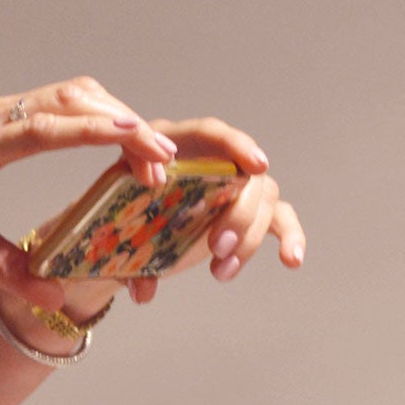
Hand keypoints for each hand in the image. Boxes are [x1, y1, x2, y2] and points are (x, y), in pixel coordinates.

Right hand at [0, 77, 181, 306]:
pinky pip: (37, 128)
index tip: (159, 160)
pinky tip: (120, 138)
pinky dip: (84, 130)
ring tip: (162, 153)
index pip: (72, 116)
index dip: (120, 131)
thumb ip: (8, 262)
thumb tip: (51, 289)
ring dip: (122, 125)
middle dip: (137, 123)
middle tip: (179, 159)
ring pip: (69, 105)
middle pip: (83, 99)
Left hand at [120, 116, 305, 305]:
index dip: (236, 145)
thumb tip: (147, 253)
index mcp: (179, 144)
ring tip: (221, 271)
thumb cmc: (121, 204)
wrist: (125, 230)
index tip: (256, 165)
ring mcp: (235, 187)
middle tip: (217, 246)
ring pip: (263, 203)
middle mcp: (215, 160)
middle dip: (238, 213)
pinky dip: (290, 238)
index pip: (212, 133)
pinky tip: (291, 260)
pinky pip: (280, 221)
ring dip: (249, 239)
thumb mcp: (113, 201)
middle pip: (246, 176)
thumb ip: (124, 215)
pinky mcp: (247, 215)